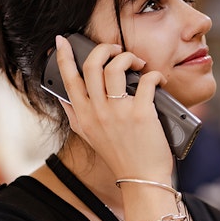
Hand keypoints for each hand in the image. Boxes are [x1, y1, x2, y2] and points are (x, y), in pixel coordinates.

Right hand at [55, 35, 172, 180]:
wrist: (141, 179)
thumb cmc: (119, 156)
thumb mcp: (89, 136)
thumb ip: (75, 116)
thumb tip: (63, 98)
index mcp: (83, 115)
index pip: (68, 79)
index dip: (63, 56)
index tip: (61, 41)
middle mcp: (97, 111)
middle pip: (92, 65)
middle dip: (105, 48)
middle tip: (117, 51)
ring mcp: (118, 112)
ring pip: (115, 67)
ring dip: (128, 57)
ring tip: (138, 63)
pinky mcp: (141, 113)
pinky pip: (146, 81)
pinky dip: (154, 75)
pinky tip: (158, 80)